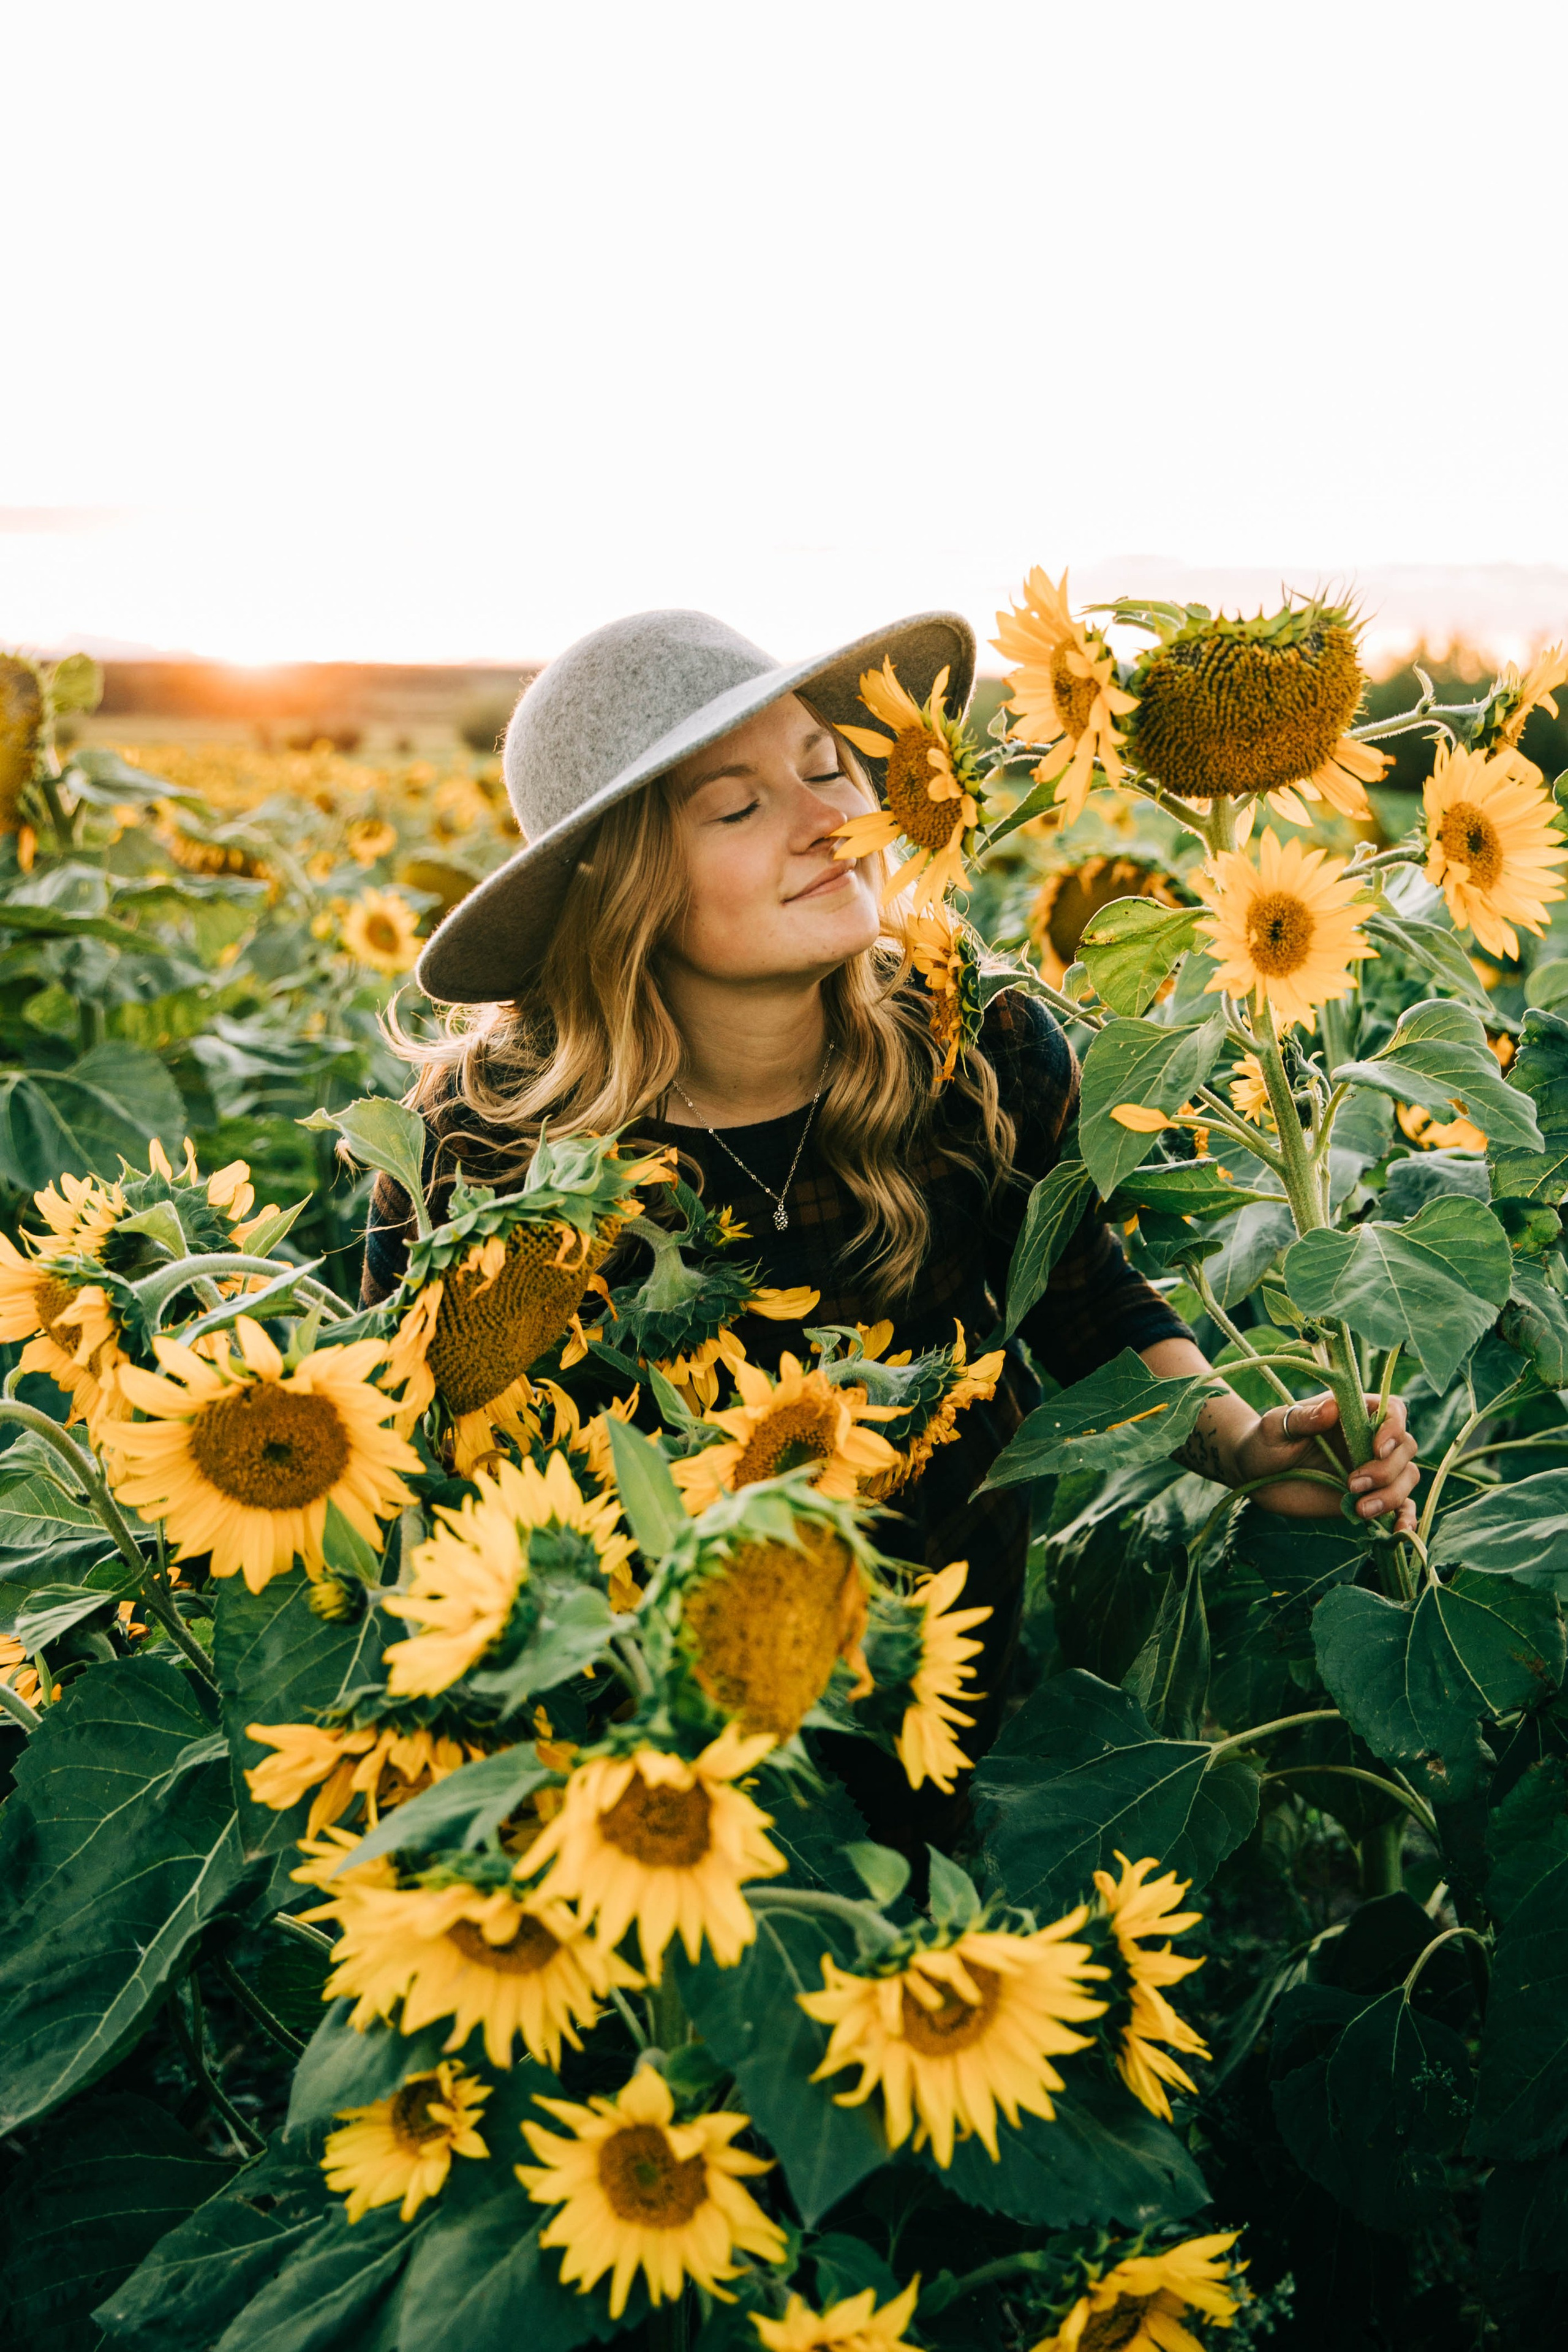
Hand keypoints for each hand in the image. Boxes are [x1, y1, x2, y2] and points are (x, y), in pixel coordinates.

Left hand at [1234, 1390, 1419, 1534]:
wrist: (1256, 1476)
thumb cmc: (1265, 1442)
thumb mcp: (1276, 1427)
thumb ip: (1302, 1418)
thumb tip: (1331, 1408)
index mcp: (1351, 1412)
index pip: (1392, 1410)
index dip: (1394, 1428)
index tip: (1377, 1448)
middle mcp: (1369, 1438)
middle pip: (1405, 1447)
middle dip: (1387, 1468)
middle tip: (1352, 1483)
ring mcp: (1372, 1469)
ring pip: (1406, 1477)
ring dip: (1391, 1495)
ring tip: (1360, 1509)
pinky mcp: (1369, 1496)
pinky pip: (1400, 1505)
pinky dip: (1405, 1517)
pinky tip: (1399, 1531)